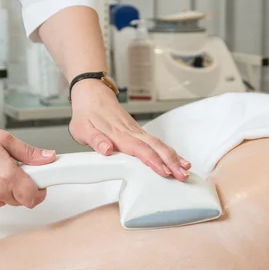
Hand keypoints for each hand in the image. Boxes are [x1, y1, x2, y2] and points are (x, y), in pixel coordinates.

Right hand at [0, 123, 55, 209]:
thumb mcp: (3, 139)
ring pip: (3, 202)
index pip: (33, 197)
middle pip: (19, 200)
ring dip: (3, 191)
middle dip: (21, 187)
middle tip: (11, 170)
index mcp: (7, 176)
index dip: (39, 191)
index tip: (39, 184)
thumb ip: (29, 153)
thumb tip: (48, 157)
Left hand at [68, 80, 191, 179]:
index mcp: (117, 134)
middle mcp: (131, 132)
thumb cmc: (86, 113)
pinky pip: (156, 142)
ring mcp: (136, 131)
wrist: (91, 94)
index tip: (163, 171)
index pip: (138, 149)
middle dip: (171, 161)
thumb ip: (95, 140)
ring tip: (186, 170)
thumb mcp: (82, 129)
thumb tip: (106, 149)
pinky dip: (168, 151)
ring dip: (173, 157)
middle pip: (155, 147)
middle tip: (182, 175)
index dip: (152, 161)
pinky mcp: (138, 132)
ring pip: (158, 144)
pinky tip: (178, 160)